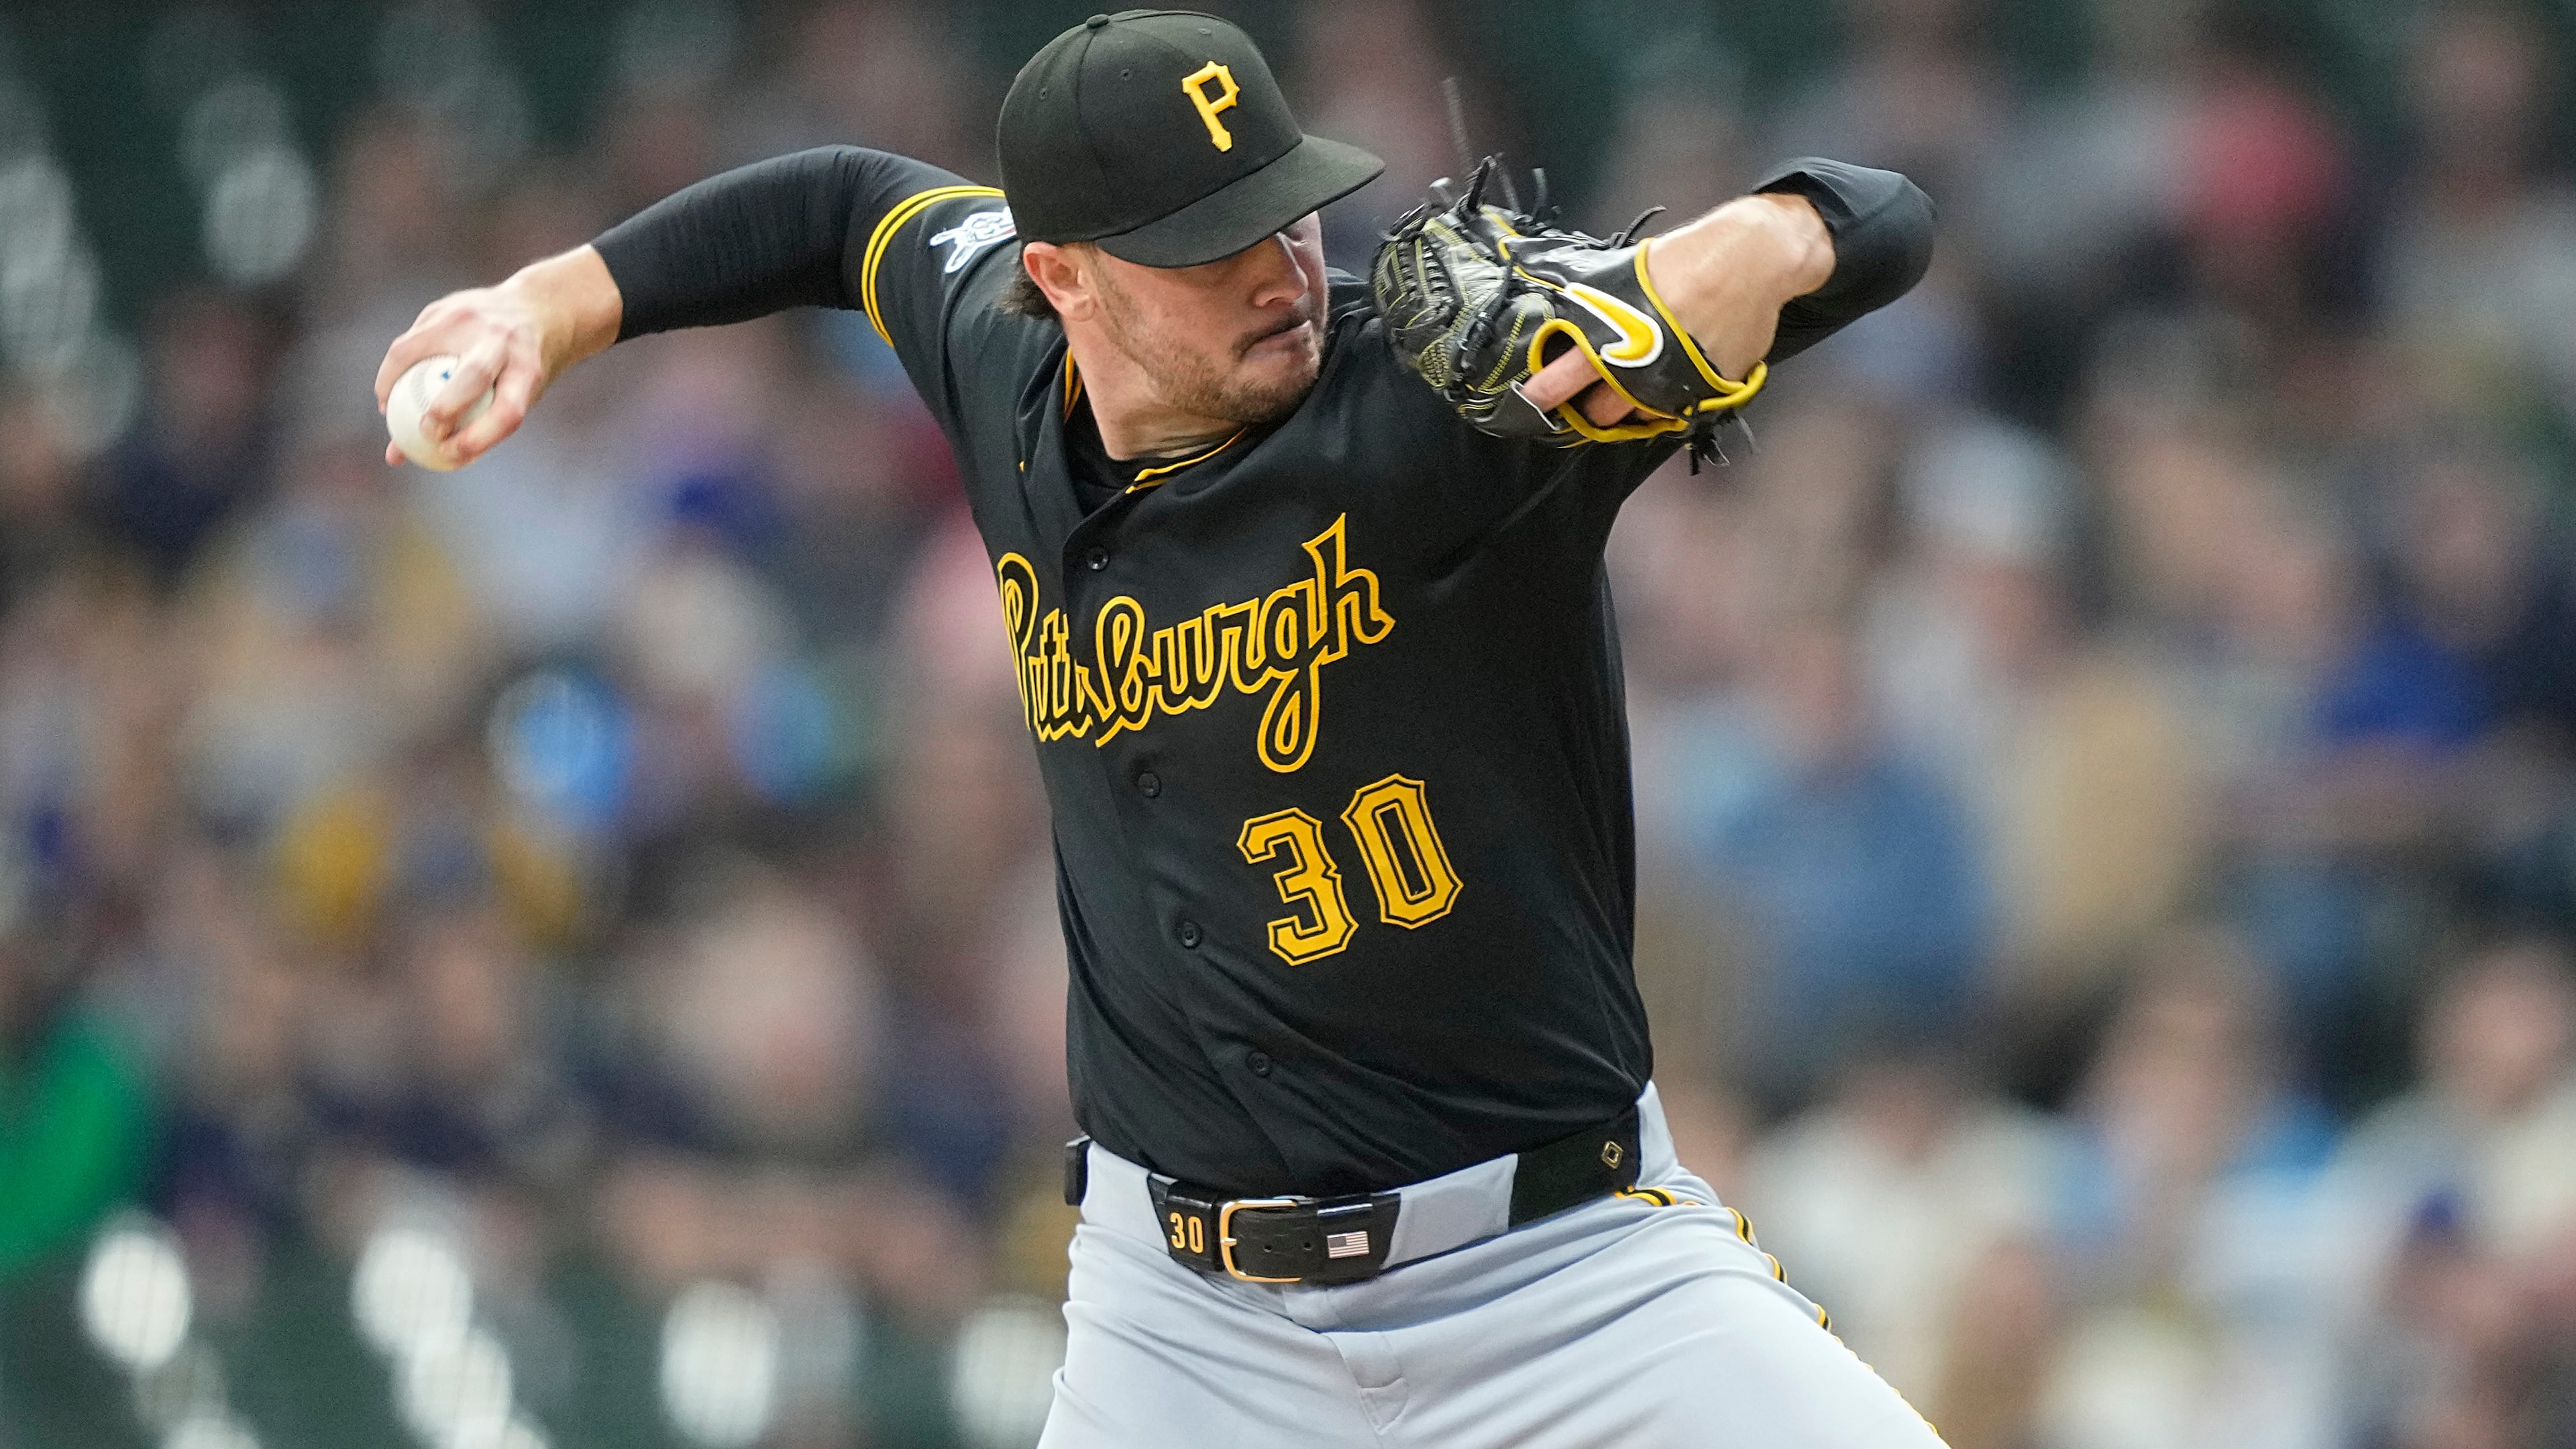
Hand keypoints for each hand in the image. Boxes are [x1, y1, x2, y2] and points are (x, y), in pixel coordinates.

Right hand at [373, 244, 621, 467]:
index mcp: (529, 371)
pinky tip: (389, 387)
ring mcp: (472, 318)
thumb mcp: (513, 396)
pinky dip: (394, 368)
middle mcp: (503, 341)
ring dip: (397, 381)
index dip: (477, 440)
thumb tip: (403, 456)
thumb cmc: (519, 370)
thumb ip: (469, 426)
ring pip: (422, 349)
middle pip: (475, 376)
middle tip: (425, 431)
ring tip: (389, 408)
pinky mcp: (444, 307)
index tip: (449, 454)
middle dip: (446, 409)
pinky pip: (409, 342)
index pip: (507, 412)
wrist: (537, 308)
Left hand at [1516, 194, 1831, 430]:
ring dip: (1628, 407)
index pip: (1568, 374)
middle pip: (1602, 412)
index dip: (1545, 392)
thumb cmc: (1687, 259)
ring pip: (1639, 417)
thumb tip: (1553, 294)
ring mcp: (1678, 385)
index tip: (1530, 400)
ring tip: (1628, 386)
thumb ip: (1594, 297)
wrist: (1752, 259)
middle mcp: (1645, 367)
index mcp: (1618, 333)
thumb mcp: (1629, 271)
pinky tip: (1664, 381)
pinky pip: (1676, 410)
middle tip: (1588, 394)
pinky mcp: (1710, 391)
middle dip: (1590, 406)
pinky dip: (1665, 401)